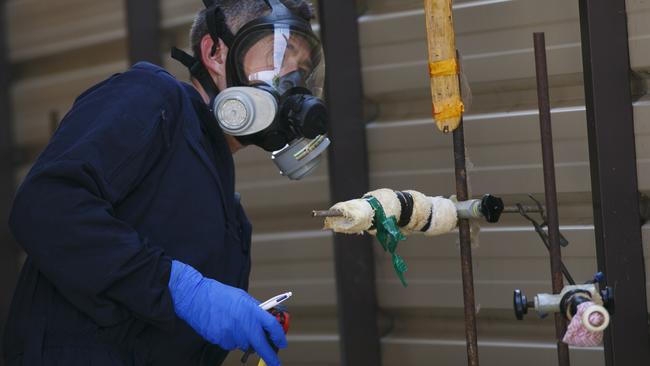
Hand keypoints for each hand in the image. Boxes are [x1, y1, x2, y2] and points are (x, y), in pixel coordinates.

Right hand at [168, 261, 286, 365]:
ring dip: (244, 340)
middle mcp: (244, 324)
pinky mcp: (221, 340)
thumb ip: (255, 310)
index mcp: (252, 310)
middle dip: (269, 356)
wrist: (196, 297)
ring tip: (233, 324)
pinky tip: (223, 326)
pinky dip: (231, 339)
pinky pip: (231, 344)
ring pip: (244, 345)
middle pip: (261, 345)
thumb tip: (266, 322)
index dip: (279, 336)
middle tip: (275, 362)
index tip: (282, 343)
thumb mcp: (243, 298)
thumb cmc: (220, 295)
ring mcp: (232, 334)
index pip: (272, 326)